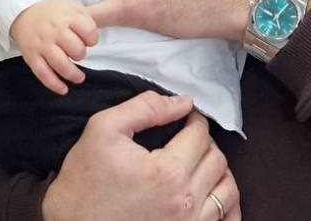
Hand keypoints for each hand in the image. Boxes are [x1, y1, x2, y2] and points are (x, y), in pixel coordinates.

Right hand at [9, 0, 99, 93]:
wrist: (23, 12)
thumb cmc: (54, 12)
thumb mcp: (72, 7)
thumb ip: (86, 19)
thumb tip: (95, 39)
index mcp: (67, 16)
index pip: (89, 33)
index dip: (92, 39)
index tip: (88, 40)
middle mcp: (54, 31)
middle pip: (77, 51)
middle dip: (81, 54)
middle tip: (77, 52)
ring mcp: (42, 45)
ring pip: (61, 65)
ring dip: (73, 75)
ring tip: (79, 77)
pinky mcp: (31, 56)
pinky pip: (43, 74)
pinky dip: (54, 85)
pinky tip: (63, 90)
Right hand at [43, 92, 240, 220]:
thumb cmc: (84, 181)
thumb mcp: (103, 130)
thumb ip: (144, 108)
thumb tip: (181, 102)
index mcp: (167, 172)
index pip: (199, 135)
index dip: (195, 120)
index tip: (186, 117)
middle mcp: (184, 202)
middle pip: (217, 160)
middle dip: (206, 142)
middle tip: (189, 137)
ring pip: (227, 190)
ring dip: (219, 171)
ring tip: (201, 162)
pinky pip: (226, 220)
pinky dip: (227, 206)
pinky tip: (213, 194)